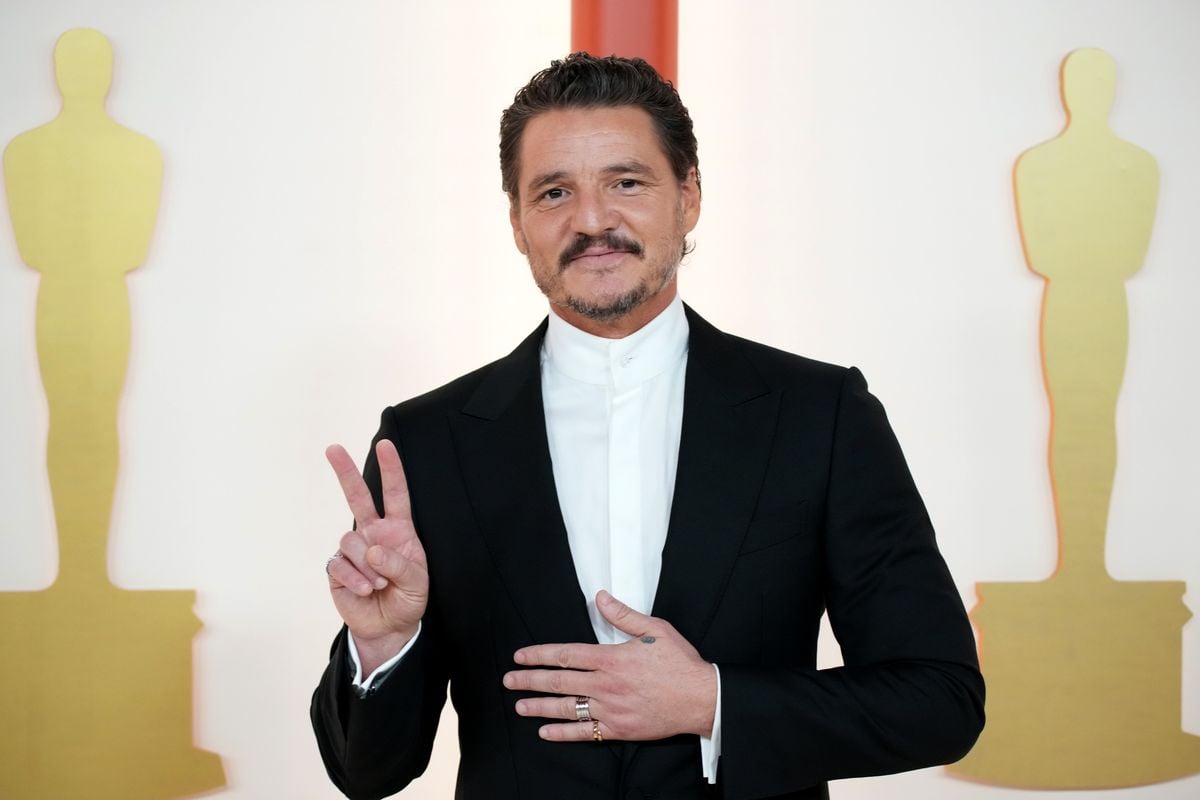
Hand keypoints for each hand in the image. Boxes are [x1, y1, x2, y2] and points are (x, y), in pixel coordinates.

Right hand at [325, 440, 427, 671]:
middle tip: (333, 448)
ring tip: (380, 583)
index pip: (396, 495)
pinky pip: (340, 565)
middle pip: (357, 497)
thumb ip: (399, 564)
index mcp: (399, 530)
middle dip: (345, 472)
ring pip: (351, 540)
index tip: (387, 445)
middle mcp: (374, 533)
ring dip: (368, 565)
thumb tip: (371, 549)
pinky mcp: (337, 569)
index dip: (392, 470)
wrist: (390, 627)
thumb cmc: (408, 598)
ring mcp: (354, 550)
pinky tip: (366, 590)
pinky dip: (355, 579)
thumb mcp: (417, 582)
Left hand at [503, 590, 716, 741]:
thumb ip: (623, 614)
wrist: (701, 699)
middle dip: (530, 680)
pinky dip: (562, 733)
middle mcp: (606, 685)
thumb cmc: (680, 662)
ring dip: (540, 707)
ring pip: (567, 708)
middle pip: (559, 681)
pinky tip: (545, 732)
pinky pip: (585, 733)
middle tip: (509, 680)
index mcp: (612, 658)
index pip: (566, 654)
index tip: (520, 655)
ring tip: (519, 706)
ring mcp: (610, 709)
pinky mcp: (619, 728)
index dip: (540, 654)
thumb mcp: (655, 629)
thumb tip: (599, 598)